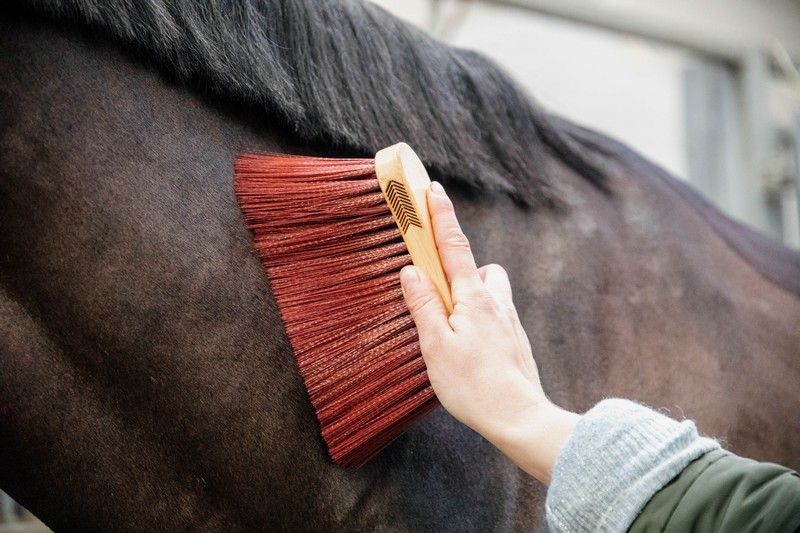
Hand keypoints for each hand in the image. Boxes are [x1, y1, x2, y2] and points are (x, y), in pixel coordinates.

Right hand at [399, 181, 579, 483]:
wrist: (519, 418)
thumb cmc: (473, 386)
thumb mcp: (436, 345)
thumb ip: (423, 305)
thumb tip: (411, 271)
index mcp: (473, 298)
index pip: (453, 247)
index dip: (441, 217)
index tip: (433, 189)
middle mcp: (496, 302)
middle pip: (476, 267)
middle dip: (458, 267)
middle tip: (438, 294)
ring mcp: (509, 320)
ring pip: (490, 291)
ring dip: (472, 294)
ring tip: (453, 327)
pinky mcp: (515, 339)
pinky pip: (496, 315)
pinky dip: (480, 319)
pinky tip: (471, 349)